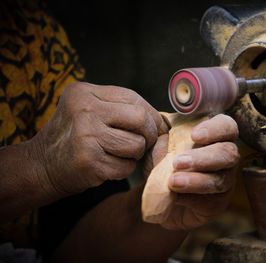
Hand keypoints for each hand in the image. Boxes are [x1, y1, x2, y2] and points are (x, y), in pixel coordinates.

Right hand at [31, 82, 167, 196]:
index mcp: (84, 92)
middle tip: (144, 143)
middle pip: (140, 118)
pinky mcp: (89, 161)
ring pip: (136, 144)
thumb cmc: (74, 137)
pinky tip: (109, 166)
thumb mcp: (89, 111)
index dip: (151, 114)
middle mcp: (84, 110)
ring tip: (119, 154)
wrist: (41, 165)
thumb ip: (120, 109)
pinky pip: (126, 167)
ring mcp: (85, 136)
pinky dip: (124, 169)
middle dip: (150, 134)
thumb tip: (162, 121)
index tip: (156, 127)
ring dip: (135, 154)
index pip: (133, 98)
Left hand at [147, 114, 239, 229]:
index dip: (215, 129)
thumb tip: (167, 134)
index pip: (226, 126)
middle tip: (178, 162)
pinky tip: (175, 197)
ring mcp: (224, 181)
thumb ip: (164, 135)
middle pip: (229, 154)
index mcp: (214, 135)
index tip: (194, 135)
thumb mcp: (158, 143)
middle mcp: (225, 157)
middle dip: (204, 158)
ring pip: (220, 180)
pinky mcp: (216, 204)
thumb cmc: (161, 160)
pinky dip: (191, 198)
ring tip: (173, 182)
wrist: (154, 193)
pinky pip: (210, 202)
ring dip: (196, 180)